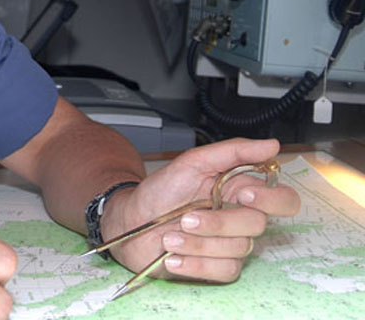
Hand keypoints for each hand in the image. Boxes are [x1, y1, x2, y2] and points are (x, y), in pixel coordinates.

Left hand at [102, 138, 300, 283]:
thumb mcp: (191, 162)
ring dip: (198, 242)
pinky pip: (224, 270)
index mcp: (241, 191)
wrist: (131, 221)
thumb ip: (232, 152)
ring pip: (238, 249)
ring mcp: (230, 243)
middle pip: (257, 225)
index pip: (283, 199)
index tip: (243, 196)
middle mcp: (240, 218)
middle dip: (218, 223)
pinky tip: (174, 255)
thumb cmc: (160, 191)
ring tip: (170, 236)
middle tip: (187, 217)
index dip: (272, 200)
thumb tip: (271, 145)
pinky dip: (195, 263)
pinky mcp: (218, 266)